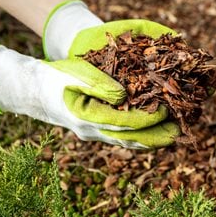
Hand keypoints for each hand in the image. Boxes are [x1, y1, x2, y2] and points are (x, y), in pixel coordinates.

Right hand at [0, 45, 178, 148]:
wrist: (37, 91)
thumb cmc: (58, 77)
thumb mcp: (76, 74)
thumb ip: (99, 84)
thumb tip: (124, 96)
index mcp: (87, 116)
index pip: (125, 122)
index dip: (147, 118)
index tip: (166, 110)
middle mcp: (92, 131)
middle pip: (129, 139)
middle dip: (155, 137)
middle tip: (178, 134)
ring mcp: (94, 134)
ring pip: (126, 142)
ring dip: (149, 140)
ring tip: (171, 136)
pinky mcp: (97, 132)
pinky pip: (121, 139)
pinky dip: (139, 138)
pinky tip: (153, 134)